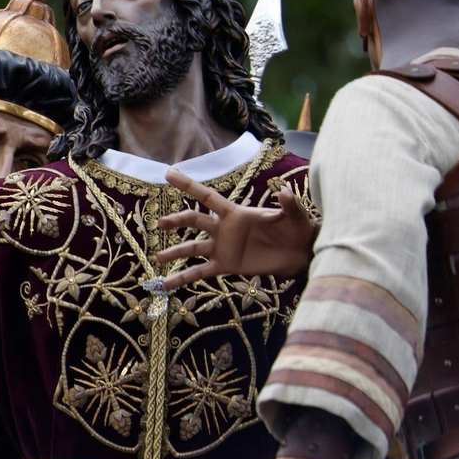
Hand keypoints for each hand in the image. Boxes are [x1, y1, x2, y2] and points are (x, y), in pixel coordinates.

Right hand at [153, 168, 316, 290]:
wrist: (300, 254)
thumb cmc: (296, 229)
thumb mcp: (294, 215)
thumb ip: (288, 204)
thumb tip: (285, 191)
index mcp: (235, 213)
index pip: (207, 197)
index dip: (189, 185)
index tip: (169, 173)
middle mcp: (223, 229)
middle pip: (194, 222)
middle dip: (178, 221)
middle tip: (162, 223)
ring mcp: (222, 248)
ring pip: (192, 248)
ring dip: (175, 252)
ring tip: (158, 258)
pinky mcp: (225, 266)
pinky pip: (200, 272)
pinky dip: (183, 278)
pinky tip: (167, 285)